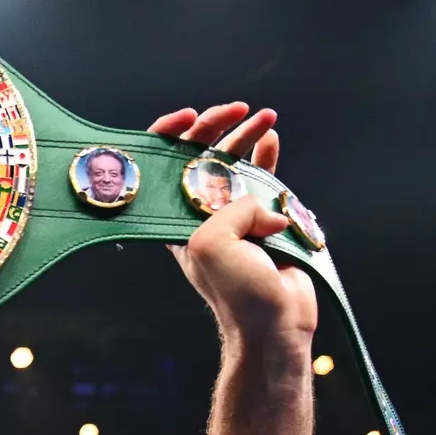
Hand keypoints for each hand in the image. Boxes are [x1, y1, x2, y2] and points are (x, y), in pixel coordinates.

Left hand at [149, 101, 316, 345]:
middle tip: (234, 109)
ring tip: (266, 117)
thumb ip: (229, 207)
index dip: (168, 136)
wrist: (274, 324)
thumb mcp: (212, 244)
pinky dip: (267, 157)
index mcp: (175, 221)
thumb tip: (261, 204)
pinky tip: (272, 138)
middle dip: (214, 126)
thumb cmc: (237, 293)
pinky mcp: (261, 221)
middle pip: (199, 157)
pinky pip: (263, 180)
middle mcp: (199, 216)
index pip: (161, 168)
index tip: (188, 118)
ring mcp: (230, 216)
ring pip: (234, 163)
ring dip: (247, 135)